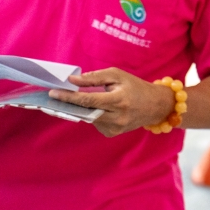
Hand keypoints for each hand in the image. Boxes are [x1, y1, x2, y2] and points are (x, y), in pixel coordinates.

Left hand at [48, 68, 175, 136]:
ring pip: (88, 118)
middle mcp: (117, 117)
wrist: (155, 105)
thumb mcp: (118, 75)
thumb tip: (72, 81)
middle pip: (84, 112)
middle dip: (70, 104)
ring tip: (94, 99)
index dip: (69, 97)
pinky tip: (103, 110)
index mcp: (119, 100)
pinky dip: (94, 115)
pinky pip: (95, 123)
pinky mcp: (112, 134)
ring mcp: (114, 128)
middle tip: (57, 97)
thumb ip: (94, 78)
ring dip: (85, 108)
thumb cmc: (135, 87)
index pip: (88, 100)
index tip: (53, 93)